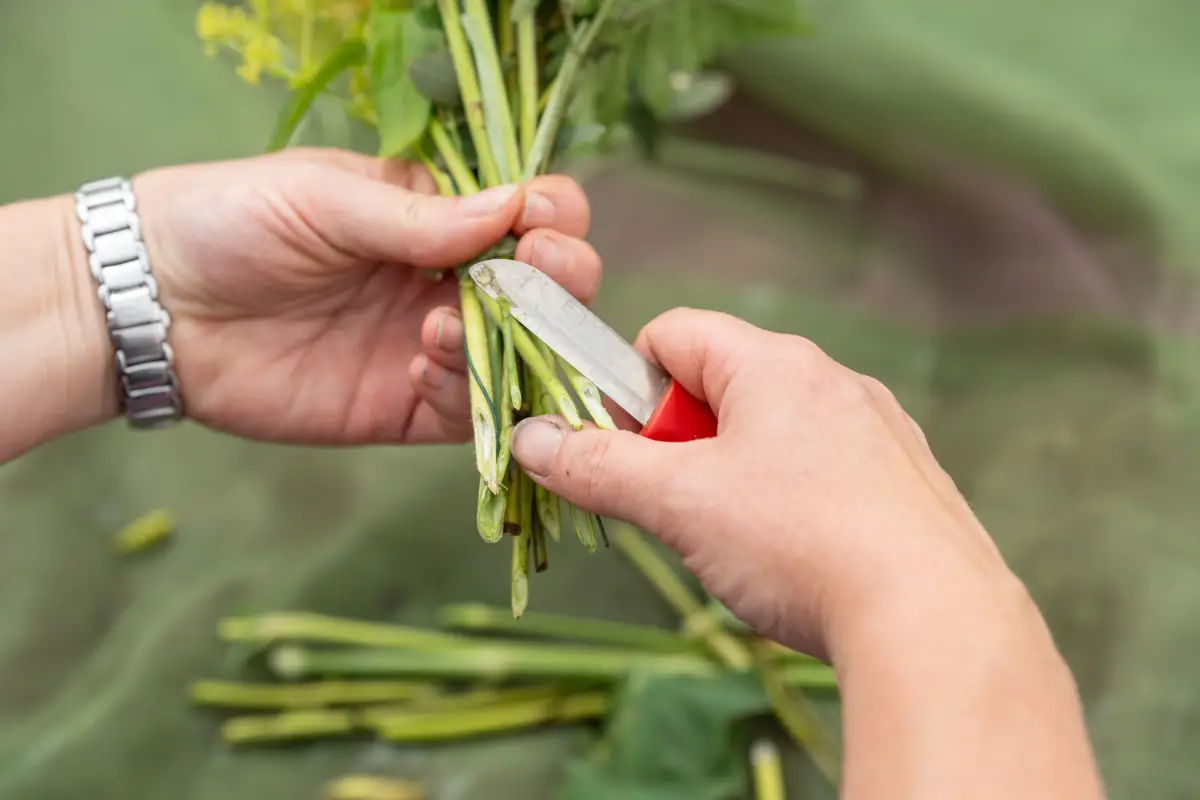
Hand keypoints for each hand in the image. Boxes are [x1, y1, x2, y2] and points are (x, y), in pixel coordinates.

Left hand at [126, 147, 599, 444]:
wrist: (153, 310)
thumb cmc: (231, 223)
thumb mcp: (324, 200)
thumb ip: (419, 217)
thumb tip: (514, 208)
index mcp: (434, 215)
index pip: (527, 213)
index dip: (552, 218)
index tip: (540, 224)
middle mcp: (447, 281)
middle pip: (547, 289)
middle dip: (560, 282)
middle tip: (538, 276)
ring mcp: (433, 346)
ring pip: (525, 356)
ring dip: (519, 342)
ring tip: (444, 324)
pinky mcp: (407, 407)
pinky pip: (472, 410)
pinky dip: (470, 391)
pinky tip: (424, 361)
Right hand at [508, 309, 1106, 797]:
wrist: (933, 618)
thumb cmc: (800, 542)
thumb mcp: (679, 505)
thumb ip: (597, 466)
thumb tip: (531, 440)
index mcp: (774, 364)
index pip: (673, 333)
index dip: (628, 384)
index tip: (617, 447)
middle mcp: (832, 379)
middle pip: (720, 387)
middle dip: (679, 444)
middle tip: (672, 507)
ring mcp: (878, 428)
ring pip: (772, 433)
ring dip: (732, 476)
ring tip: (735, 543)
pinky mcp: (907, 480)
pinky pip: (823, 470)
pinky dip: (790, 502)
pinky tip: (796, 559)